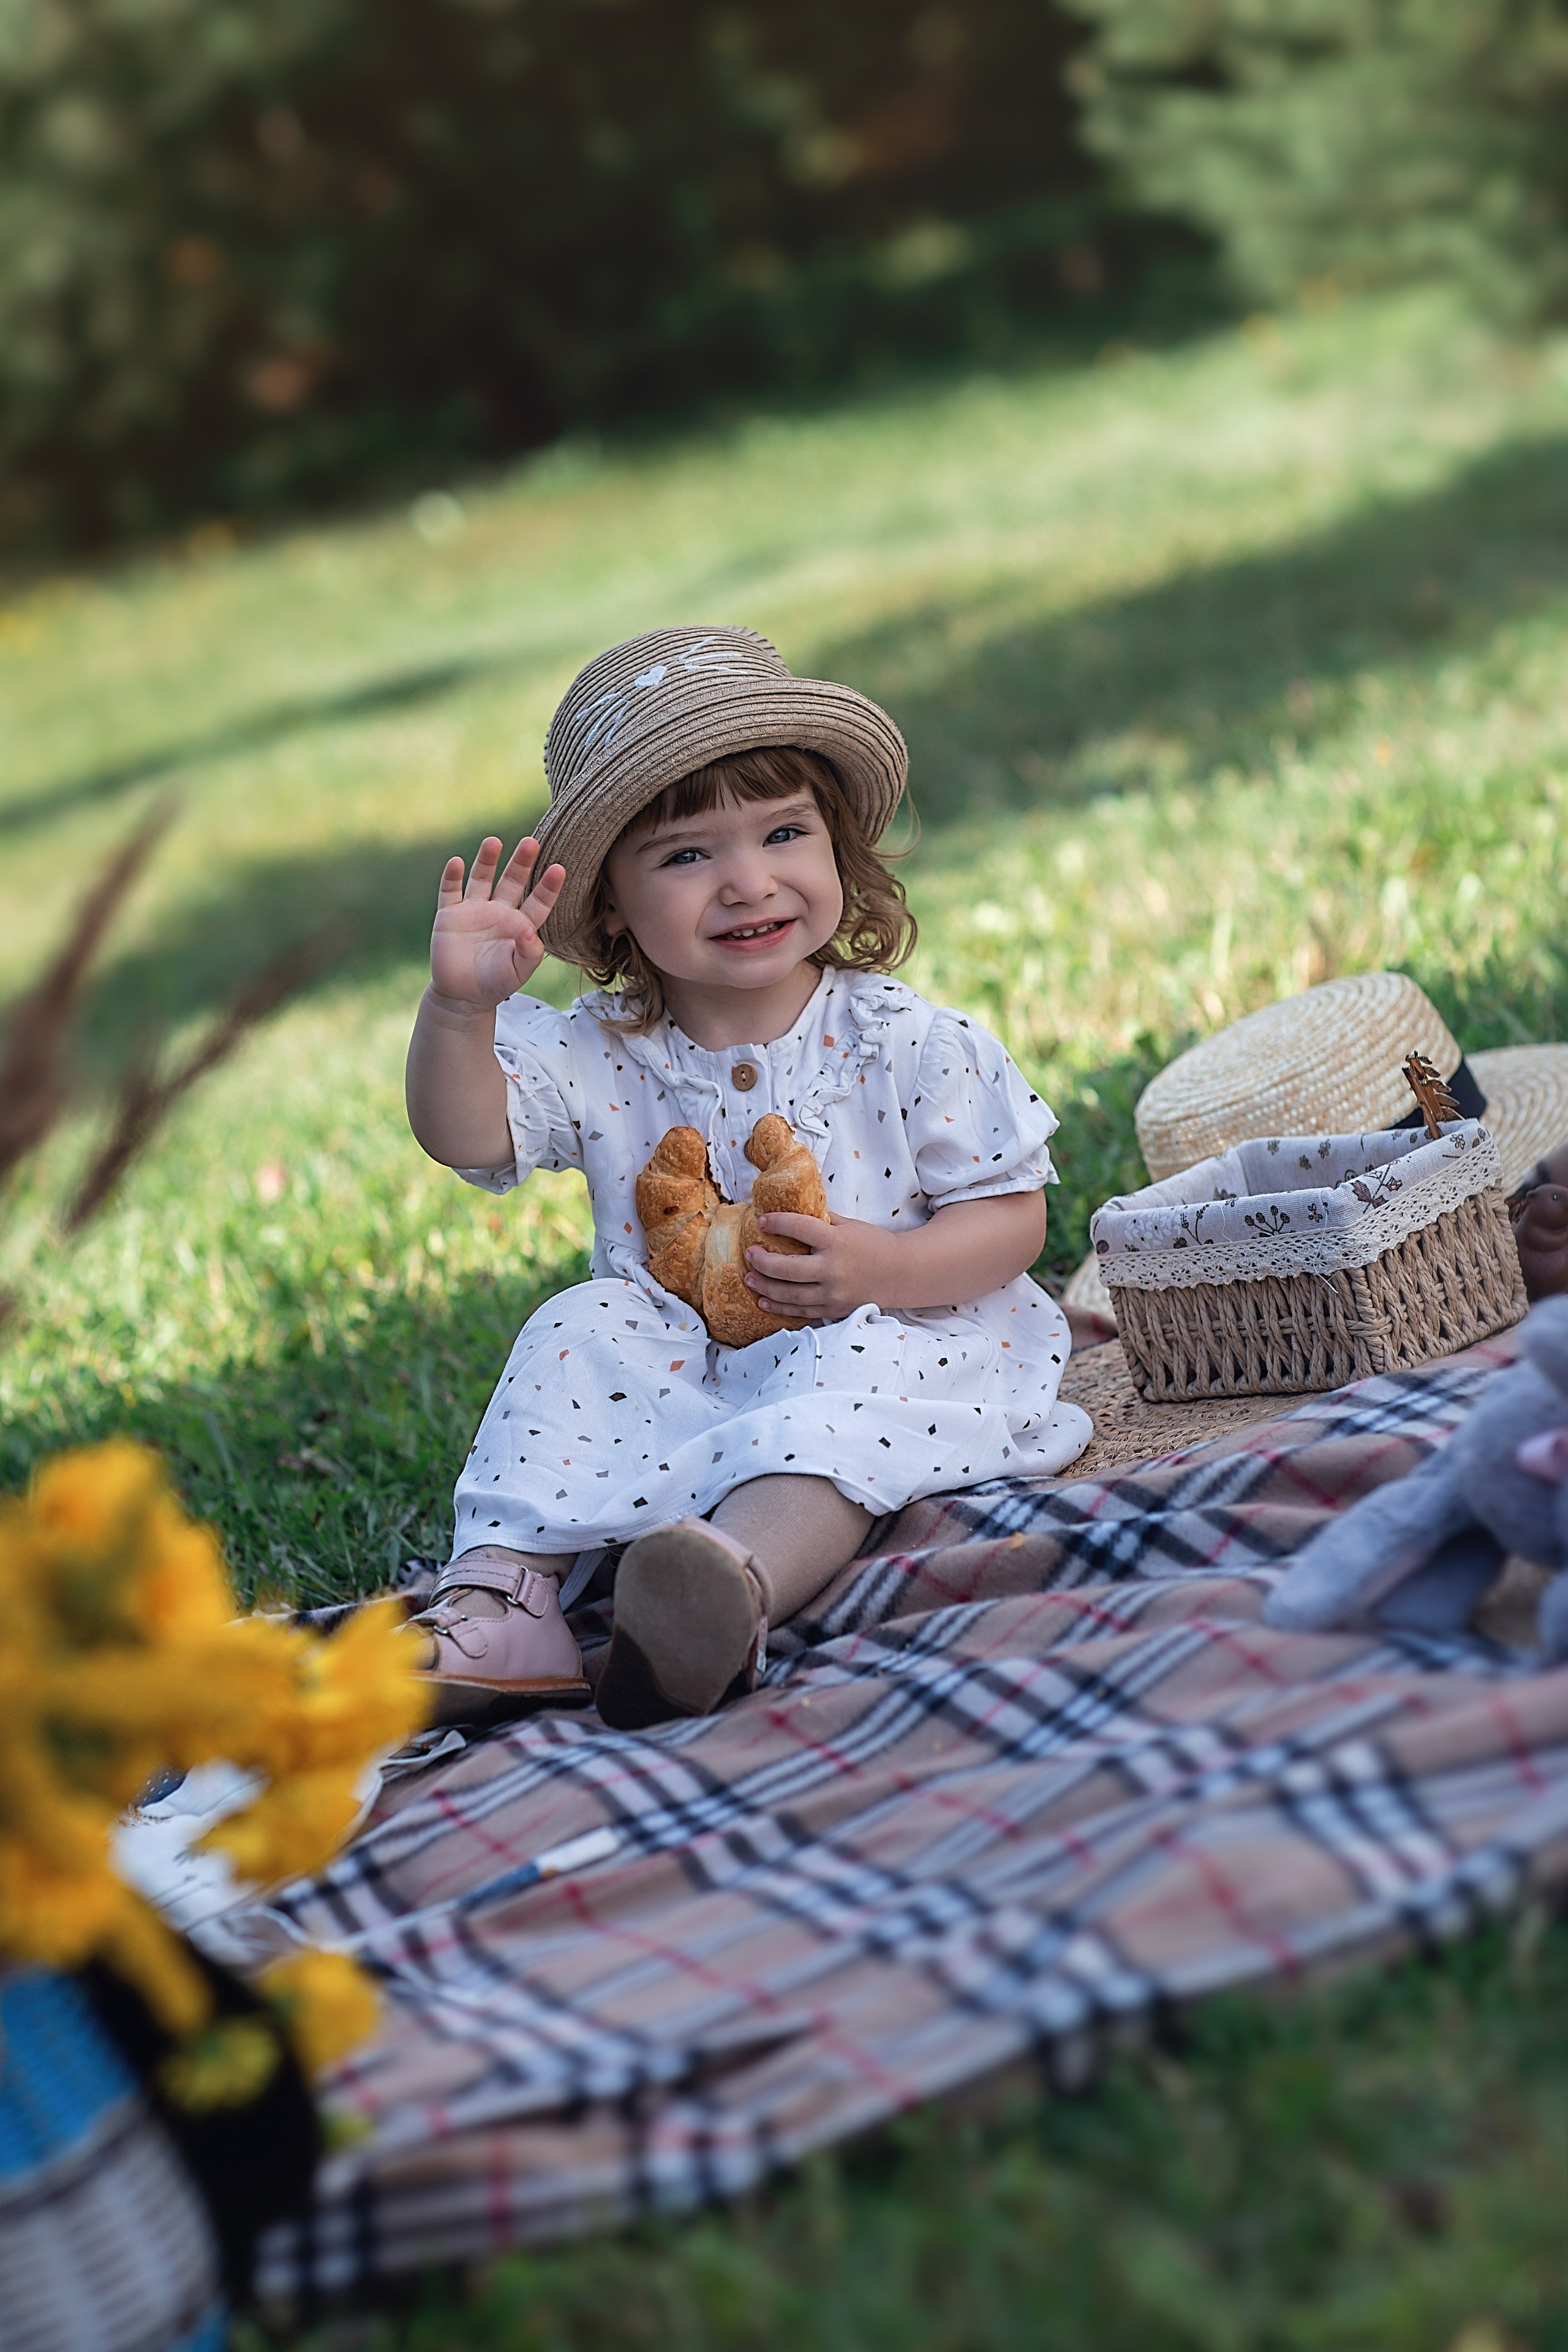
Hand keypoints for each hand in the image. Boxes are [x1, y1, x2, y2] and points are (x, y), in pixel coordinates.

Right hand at [429, 837, 564, 1012]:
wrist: (462, 995)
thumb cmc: (496, 983)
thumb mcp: (518, 972)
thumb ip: (529, 953)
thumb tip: (529, 930)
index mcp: (521, 925)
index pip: (538, 901)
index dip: (548, 887)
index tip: (559, 869)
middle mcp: (499, 912)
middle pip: (513, 881)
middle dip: (521, 862)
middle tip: (532, 842)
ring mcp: (474, 910)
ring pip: (482, 878)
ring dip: (487, 860)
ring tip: (494, 841)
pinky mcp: (450, 915)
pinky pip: (450, 891)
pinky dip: (452, 877)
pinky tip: (456, 862)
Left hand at [745, 1210, 899, 1320]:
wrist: (901, 1274)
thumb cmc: (874, 1245)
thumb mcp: (851, 1225)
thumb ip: (824, 1219)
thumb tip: (795, 1208)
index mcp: (837, 1242)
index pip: (800, 1228)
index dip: (777, 1223)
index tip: (762, 1221)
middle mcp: (833, 1270)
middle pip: (787, 1269)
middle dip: (762, 1261)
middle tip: (750, 1254)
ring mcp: (833, 1293)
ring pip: (790, 1294)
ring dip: (765, 1287)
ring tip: (750, 1278)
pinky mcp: (834, 1309)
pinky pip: (801, 1311)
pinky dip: (780, 1307)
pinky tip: (765, 1302)